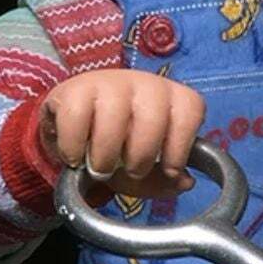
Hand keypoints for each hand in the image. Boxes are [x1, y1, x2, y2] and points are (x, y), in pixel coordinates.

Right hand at [39, 68, 203, 199]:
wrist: (77, 131)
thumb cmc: (121, 148)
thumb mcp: (146, 170)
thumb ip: (165, 179)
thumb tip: (183, 181)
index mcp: (174, 100)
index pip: (190, 110)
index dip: (180, 146)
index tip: (168, 170)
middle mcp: (146, 84)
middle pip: (152, 118)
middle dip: (141, 156)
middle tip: (130, 170)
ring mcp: (110, 81)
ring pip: (113, 114)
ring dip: (105, 153)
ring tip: (100, 168)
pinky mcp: (74, 87)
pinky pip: (75, 115)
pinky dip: (73, 146)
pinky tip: (75, 156)